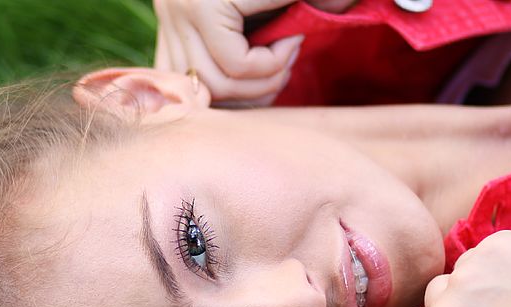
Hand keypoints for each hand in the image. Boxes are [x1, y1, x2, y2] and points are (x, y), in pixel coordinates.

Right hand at [153, 0, 304, 105]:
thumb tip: (343, 7)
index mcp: (204, 2)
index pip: (239, 64)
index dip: (277, 61)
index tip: (297, 38)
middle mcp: (178, 15)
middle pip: (216, 84)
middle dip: (261, 82)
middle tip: (286, 58)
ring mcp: (168, 26)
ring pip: (199, 89)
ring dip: (241, 93)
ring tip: (269, 71)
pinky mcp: (167, 34)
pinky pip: (185, 81)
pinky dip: (217, 90)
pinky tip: (245, 79)